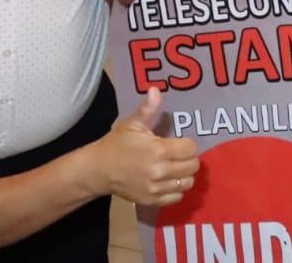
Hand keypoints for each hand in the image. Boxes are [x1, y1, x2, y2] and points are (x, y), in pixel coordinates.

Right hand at [84, 88, 199, 206]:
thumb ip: (148, 108)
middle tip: (179, 155)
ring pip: (188, 183)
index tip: (179, 142)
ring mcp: (155, 188)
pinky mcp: (151, 200)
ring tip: (176, 168)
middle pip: (193, 166)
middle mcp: (160, 171)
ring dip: (185, 175)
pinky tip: (168, 181)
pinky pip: (177, 197)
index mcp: (158, 150)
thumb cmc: (117, 144)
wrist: (98, 170)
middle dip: (189, 159)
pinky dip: (176, 190)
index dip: (188, 144)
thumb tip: (155, 89)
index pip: (191, 149)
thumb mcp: (132, 124)